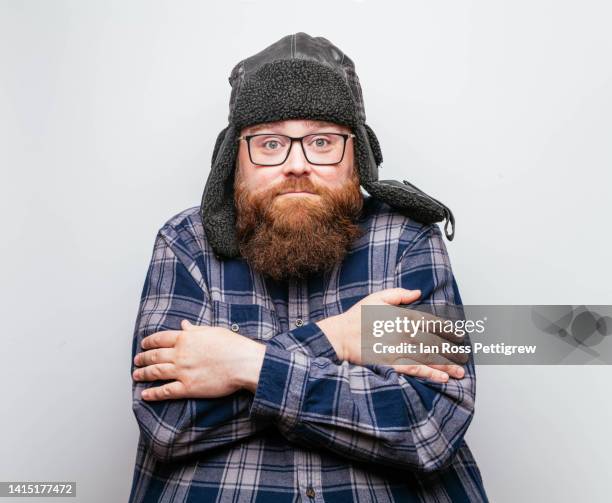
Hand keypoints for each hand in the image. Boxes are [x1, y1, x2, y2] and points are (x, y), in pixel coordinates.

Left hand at [132, 320, 265, 399]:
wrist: (244, 363)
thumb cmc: (233, 345)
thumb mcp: (213, 331)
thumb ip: (195, 329)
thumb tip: (184, 324)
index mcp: (186, 338)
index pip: (160, 338)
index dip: (149, 342)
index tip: (144, 344)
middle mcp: (180, 354)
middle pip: (154, 356)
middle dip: (143, 358)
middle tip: (137, 361)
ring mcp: (182, 371)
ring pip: (155, 373)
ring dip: (143, 374)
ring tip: (136, 375)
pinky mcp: (188, 388)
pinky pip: (165, 391)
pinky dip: (153, 394)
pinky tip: (145, 395)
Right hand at [316, 288, 464, 382]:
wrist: (341, 336)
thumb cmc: (358, 317)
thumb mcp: (377, 298)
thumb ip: (399, 294)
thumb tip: (417, 292)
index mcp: (404, 316)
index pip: (433, 323)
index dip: (449, 330)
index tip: (460, 335)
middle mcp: (406, 333)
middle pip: (436, 343)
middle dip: (452, 351)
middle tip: (465, 357)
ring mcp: (400, 349)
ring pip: (429, 358)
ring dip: (447, 366)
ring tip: (459, 373)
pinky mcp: (393, 363)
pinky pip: (416, 369)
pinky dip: (430, 374)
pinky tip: (442, 378)